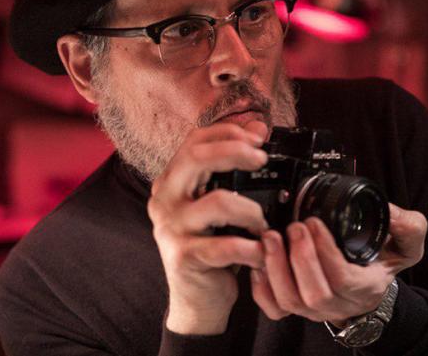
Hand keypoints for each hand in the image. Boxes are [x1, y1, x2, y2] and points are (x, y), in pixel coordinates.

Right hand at [147, 121, 269, 334]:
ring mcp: (171, 227)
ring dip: (252, 210)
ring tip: (262, 224)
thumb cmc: (212, 246)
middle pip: (196, 158)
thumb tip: (257, 128)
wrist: (197, 298)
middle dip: (235, 151)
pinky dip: (252, 248)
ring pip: (219, 202)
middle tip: (261, 159)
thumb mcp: (219, 201)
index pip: (195, 140)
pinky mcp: (183, 256)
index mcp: (172, 181)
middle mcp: (165, 199)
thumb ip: (232, 167)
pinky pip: (226, 245)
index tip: (258, 136)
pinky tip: (260, 252)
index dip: (227, 131)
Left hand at [250, 203, 426, 324]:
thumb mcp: (407, 243)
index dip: (325, 253)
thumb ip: (409, 226)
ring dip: (276, 269)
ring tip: (270, 238)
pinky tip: (259, 263)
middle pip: (314, 294)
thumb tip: (390, 212)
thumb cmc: (382, 261)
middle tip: (293, 227)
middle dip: (300, 259)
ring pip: (290, 302)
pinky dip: (262, 289)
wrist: (369, 282)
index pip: (343, 279)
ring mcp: (314, 308)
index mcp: (366, 287)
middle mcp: (339, 303)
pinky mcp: (295, 307)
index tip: (314, 222)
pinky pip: (274, 309)